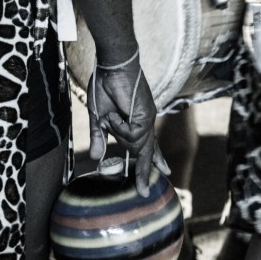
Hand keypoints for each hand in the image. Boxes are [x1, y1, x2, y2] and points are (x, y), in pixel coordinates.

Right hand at [87, 60, 168, 195]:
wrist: (112, 68)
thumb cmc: (105, 87)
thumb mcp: (98, 117)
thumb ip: (99, 137)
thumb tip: (96, 158)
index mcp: (137, 122)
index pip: (149, 144)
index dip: (155, 159)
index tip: (164, 172)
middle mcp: (146, 123)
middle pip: (148, 152)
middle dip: (143, 172)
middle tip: (143, 191)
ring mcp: (147, 120)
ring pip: (135, 145)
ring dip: (117, 133)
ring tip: (112, 115)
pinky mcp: (145, 117)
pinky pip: (130, 134)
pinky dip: (118, 126)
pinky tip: (116, 114)